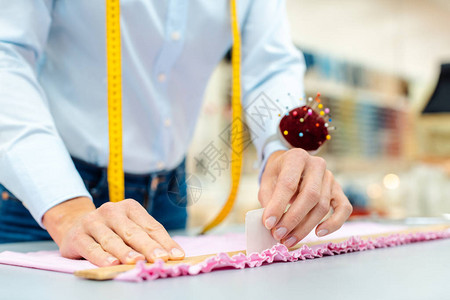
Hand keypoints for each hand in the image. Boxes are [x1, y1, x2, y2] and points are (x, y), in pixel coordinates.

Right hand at [43, 197, 184, 266]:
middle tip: (160, 258)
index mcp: (130, 207)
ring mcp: (93, 222)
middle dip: (149, 247)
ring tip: (137, 262)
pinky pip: (91, 248)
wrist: (74, 226)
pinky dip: (101, 257)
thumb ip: (148, 239)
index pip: (151, 226)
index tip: (176, 255)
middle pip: (133, 232)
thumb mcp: (130, 229)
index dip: (165, 241)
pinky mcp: (77, 236)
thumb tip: (173, 255)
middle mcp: (111, 211)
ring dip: (126, 252)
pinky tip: (111, 263)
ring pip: (112, 240)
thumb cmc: (111, 230)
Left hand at [259, 149, 351, 247]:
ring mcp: (330, 178)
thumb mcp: (267, 180)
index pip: (288, 184)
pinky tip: (318, 232)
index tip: (268, 223)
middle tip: (279, 235)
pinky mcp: (338, 190)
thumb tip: (271, 224)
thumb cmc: (279, 174)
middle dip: (293, 219)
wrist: (292, 165)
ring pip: (322, 206)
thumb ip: (268, 199)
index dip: (278, 206)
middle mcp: (317, 165)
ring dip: (305, 227)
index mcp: (297, 157)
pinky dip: (333, 223)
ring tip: (288, 239)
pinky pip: (343, 209)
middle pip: (310, 196)